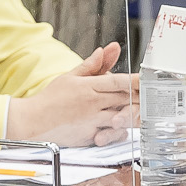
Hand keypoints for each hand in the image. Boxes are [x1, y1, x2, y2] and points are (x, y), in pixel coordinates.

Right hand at [6, 42, 139, 147]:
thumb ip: (91, 64)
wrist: (32, 122)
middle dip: (140, 97)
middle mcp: (92, 104)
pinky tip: (123, 127)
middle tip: (153, 96)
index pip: (118, 81)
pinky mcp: (90, 136)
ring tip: (142, 112)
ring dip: (133, 115)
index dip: (135, 80)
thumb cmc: (51, 99)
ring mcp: (92, 121)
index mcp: (88, 87)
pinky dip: (120, 131)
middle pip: (124, 99)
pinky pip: (112, 135)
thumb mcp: (70, 77)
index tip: (148, 79)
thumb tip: (107, 49)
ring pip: (121, 118)